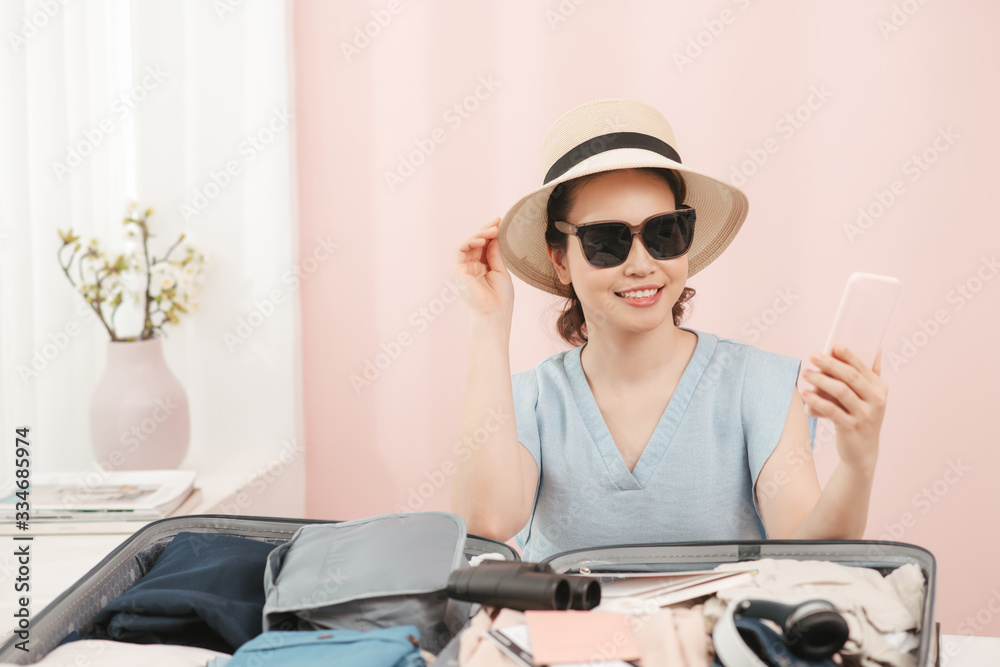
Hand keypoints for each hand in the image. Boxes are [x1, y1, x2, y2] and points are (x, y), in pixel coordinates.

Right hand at [454, 217, 514, 320]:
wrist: (494, 313)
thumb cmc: (500, 297)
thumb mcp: (500, 270)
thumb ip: (494, 254)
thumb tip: (493, 237)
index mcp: (483, 266)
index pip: (484, 245)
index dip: (490, 232)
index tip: (499, 221)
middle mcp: (472, 266)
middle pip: (476, 242)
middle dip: (485, 230)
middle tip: (497, 222)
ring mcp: (464, 268)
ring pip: (467, 243)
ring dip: (479, 234)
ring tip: (492, 231)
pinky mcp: (458, 271)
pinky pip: (460, 250)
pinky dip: (470, 241)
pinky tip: (482, 240)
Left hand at [802, 345, 886, 472]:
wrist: (862, 452)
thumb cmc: (861, 417)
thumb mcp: (870, 397)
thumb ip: (870, 375)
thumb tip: (874, 348)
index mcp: (880, 389)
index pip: (862, 368)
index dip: (849, 356)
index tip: (834, 345)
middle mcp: (877, 401)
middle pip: (851, 377)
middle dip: (830, 364)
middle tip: (812, 356)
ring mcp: (865, 416)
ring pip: (841, 392)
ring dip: (821, 380)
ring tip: (806, 374)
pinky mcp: (852, 428)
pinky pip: (832, 410)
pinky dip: (817, 401)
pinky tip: (806, 394)